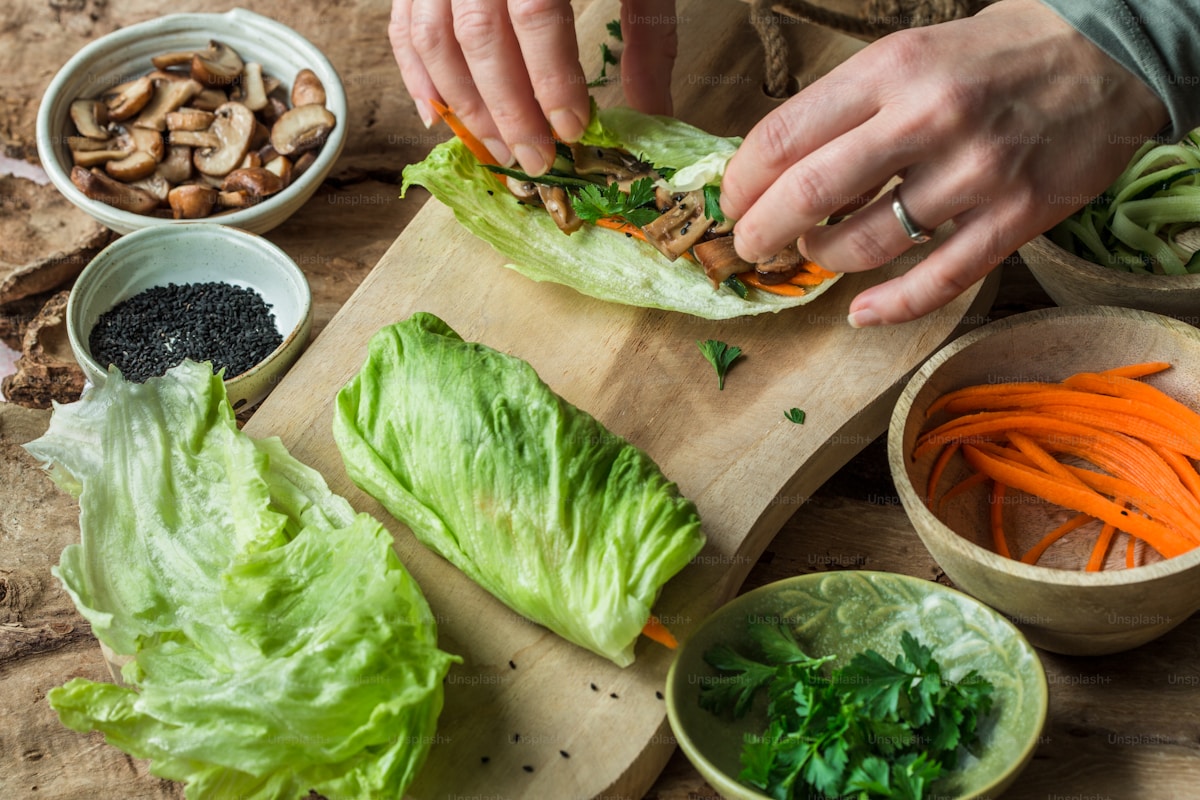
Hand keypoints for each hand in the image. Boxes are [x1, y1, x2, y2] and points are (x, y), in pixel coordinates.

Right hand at [388, 0, 678, 175]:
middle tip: (536, 161)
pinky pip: (403, 23)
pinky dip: (415, 74)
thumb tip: (649, 114)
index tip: (574, 130)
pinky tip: (439, 117)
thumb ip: (647, 35)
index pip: (537, 14)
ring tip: (498, 150)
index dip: (552, 80)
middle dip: (507, 109)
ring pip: (434, 36)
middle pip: (479, 35)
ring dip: (465, 104)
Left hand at [719, 0, 1169, 325]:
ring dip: (823, 260)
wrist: (1106, 54)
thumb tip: (773, 167)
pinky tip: (861, 312)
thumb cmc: (989, 56)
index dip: (742, 182)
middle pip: (811, 194)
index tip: (732, 202)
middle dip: (762, 231)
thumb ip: (846, 107)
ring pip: (866, 244)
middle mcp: (930, 118)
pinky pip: (937, 281)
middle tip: (750, 246)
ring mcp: (976, 173)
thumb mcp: (908, 54)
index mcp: (891, 70)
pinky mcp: (1016, 217)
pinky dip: (889, 306)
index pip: (783, 137)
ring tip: (814, 254)